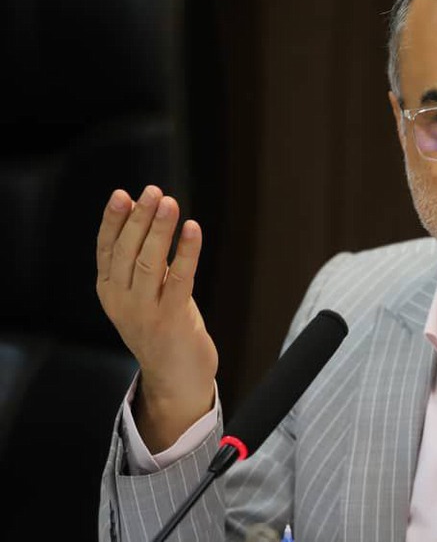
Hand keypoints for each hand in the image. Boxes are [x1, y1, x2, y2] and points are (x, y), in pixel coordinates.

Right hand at [96, 185, 218, 451]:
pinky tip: (192, 230)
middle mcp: (122, 301)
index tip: (123, 195)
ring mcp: (145, 311)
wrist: (176, 380)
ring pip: (148, 262)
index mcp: (110, 291)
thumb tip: (147, 218)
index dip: (113, 221)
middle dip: (139, 219)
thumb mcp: (144, 294)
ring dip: (160, 230)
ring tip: (170, 203)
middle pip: (126, 251)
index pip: (106, 249)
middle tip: (153, 192)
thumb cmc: (165, 330)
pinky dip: (185, 251)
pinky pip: (179, 278)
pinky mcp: (172, 319)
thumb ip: (142, 263)